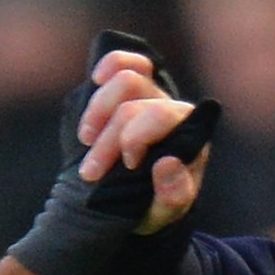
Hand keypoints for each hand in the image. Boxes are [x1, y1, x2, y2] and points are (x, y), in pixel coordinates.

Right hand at [76, 49, 210, 233]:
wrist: (133, 203)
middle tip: (91, 174)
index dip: (135, 136)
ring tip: (86, 141)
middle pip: (134, 104)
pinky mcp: (129, 91)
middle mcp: (171, 109)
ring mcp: (151, 96)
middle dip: (108, 139)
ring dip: (97, 110)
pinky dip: (108, 66)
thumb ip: (173, 195)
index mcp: (188, 134)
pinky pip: (124, 62)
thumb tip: (167, 163)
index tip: (127, 166)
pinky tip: (95, 80)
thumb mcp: (166, 213)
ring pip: (126, 79)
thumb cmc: (153, 207)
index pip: (161, 115)